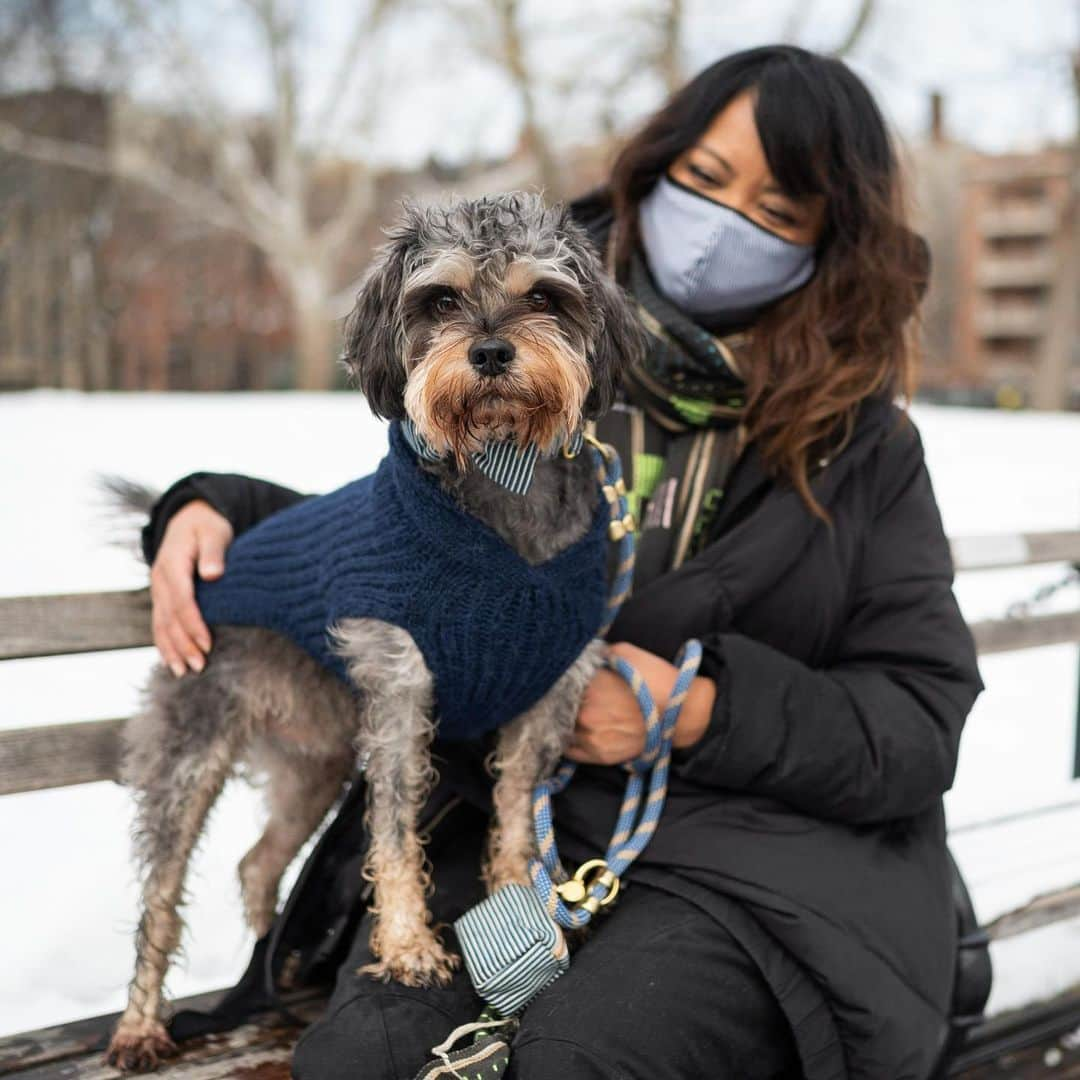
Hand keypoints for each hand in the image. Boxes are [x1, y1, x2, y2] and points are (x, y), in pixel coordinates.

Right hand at [149, 500, 232, 676]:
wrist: (189, 518)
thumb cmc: (208, 526)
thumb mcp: (214, 532)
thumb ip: (214, 552)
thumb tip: (213, 574)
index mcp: (173, 563)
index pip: (182, 600)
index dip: (193, 624)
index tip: (208, 644)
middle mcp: (160, 579)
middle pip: (169, 617)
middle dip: (184, 644)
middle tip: (200, 666)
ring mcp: (158, 589)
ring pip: (161, 624)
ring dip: (172, 649)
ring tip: (185, 672)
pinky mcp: (162, 596)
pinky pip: (159, 623)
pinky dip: (164, 643)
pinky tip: (171, 662)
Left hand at [566, 642, 716, 765]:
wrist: (681, 714)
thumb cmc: (656, 679)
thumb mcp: (626, 653)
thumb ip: (599, 654)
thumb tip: (584, 656)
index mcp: (589, 687)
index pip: (557, 684)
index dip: (557, 680)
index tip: (558, 677)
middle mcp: (585, 714)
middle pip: (557, 708)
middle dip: (560, 701)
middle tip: (562, 695)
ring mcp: (591, 738)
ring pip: (561, 730)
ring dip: (563, 721)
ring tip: (568, 714)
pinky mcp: (599, 756)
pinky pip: (569, 751)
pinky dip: (568, 741)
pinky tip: (574, 731)